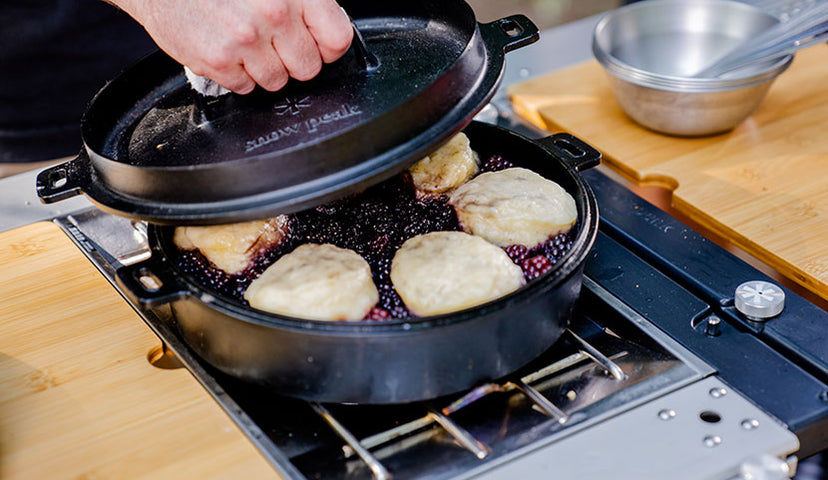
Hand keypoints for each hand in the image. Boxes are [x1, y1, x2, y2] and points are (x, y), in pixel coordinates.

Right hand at [114, 0, 353, 93]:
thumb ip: (303, 4)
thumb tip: (327, 35)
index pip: (337, 39)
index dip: (327, 48)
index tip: (316, 46)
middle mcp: (274, 12)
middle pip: (309, 67)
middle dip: (292, 60)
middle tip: (271, 43)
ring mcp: (246, 39)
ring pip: (277, 81)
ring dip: (262, 68)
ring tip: (243, 42)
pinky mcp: (220, 60)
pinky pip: (245, 87)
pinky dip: (236, 74)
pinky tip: (225, 48)